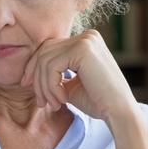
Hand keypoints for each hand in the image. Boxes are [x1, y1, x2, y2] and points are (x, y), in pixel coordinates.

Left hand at [21, 29, 137, 122]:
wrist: (119, 113)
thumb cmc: (98, 102)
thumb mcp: (71, 84)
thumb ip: (55, 74)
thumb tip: (31, 72)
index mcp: (86, 41)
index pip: (49, 48)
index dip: (34, 67)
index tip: (28, 86)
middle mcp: (87, 36)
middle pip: (44, 51)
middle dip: (36, 78)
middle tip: (41, 102)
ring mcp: (86, 40)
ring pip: (45, 60)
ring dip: (44, 87)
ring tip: (53, 104)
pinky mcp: (83, 50)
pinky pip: (52, 66)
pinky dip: (51, 86)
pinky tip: (62, 99)